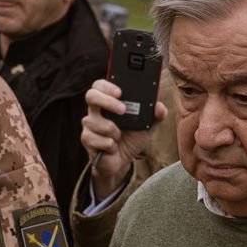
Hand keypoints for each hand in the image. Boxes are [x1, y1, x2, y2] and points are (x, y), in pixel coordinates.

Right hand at [79, 79, 166, 199]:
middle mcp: (96, 110)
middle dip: (108, 102)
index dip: (107, 86)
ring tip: (119, 136)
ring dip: (114, 132)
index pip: (100, 85)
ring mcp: (89, 124)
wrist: (122, 161)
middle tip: (123, 110)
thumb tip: (159, 107)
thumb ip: (155, 115)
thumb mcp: (147, 126)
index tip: (120, 92)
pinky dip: (110, 145)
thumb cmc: (132, 138)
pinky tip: (112, 148)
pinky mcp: (87, 139)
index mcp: (108, 101)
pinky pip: (98, 139)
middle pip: (91, 96)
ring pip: (98, 123)